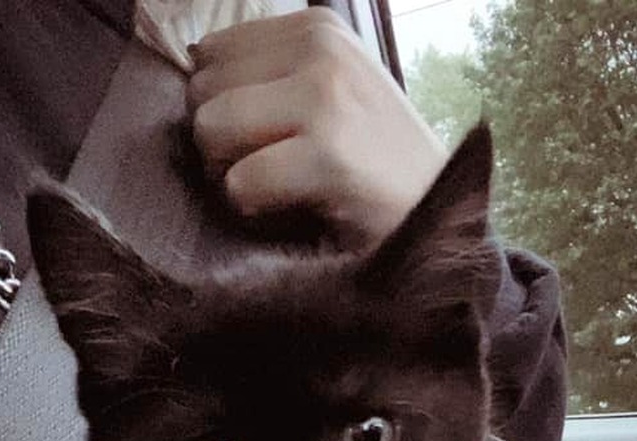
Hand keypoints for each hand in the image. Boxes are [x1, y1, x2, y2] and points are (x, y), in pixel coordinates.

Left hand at [187, 8, 448, 249]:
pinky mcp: (329, 156)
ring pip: (211, 130)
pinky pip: (239, 183)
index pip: (211, 55)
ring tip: (278, 190)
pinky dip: (253, 209)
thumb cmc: (376, 166)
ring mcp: (326, 99)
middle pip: (203, 93)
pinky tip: (293, 210)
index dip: (222, 108)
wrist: (442, 216)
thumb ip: (270, 74)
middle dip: (221, 143)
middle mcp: (322, 51)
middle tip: (268, 171)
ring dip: (230, 175)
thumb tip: (194, 65)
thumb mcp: (332, 92)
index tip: (265, 139)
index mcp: (318, 28)